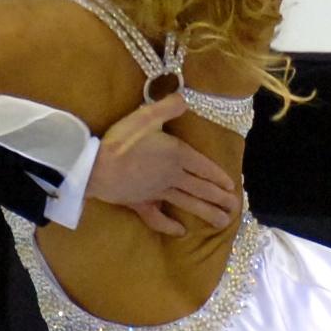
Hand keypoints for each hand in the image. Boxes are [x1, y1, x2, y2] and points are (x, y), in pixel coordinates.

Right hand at [85, 92, 237, 235]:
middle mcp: (172, 176)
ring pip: (187, 204)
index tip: (231, 187)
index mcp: (177, 155)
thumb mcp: (146, 116)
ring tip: (222, 222)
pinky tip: (181, 232)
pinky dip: (170, 226)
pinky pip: (158, 218)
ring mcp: (158, 193)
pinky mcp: (141, 204)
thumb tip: (183, 98)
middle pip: (201, 188)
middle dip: (219, 198)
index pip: (204, 167)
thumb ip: (168, 106)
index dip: (219, 176)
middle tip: (234, 208)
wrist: (95, 167)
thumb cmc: (122, 141)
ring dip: (206, 213)